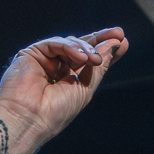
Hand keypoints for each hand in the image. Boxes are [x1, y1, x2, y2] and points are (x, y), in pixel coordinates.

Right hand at [0, 28, 128, 147]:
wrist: (30, 119)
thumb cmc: (56, 112)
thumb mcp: (85, 87)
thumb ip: (99, 66)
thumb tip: (116, 44)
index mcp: (69, 80)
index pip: (89, 60)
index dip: (105, 50)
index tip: (123, 42)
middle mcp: (56, 68)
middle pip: (81, 47)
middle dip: (100, 39)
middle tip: (118, 34)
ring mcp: (44, 60)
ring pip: (69, 43)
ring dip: (86, 48)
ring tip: (94, 59)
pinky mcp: (31, 54)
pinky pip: (54, 43)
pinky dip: (69, 46)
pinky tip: (81, 56)